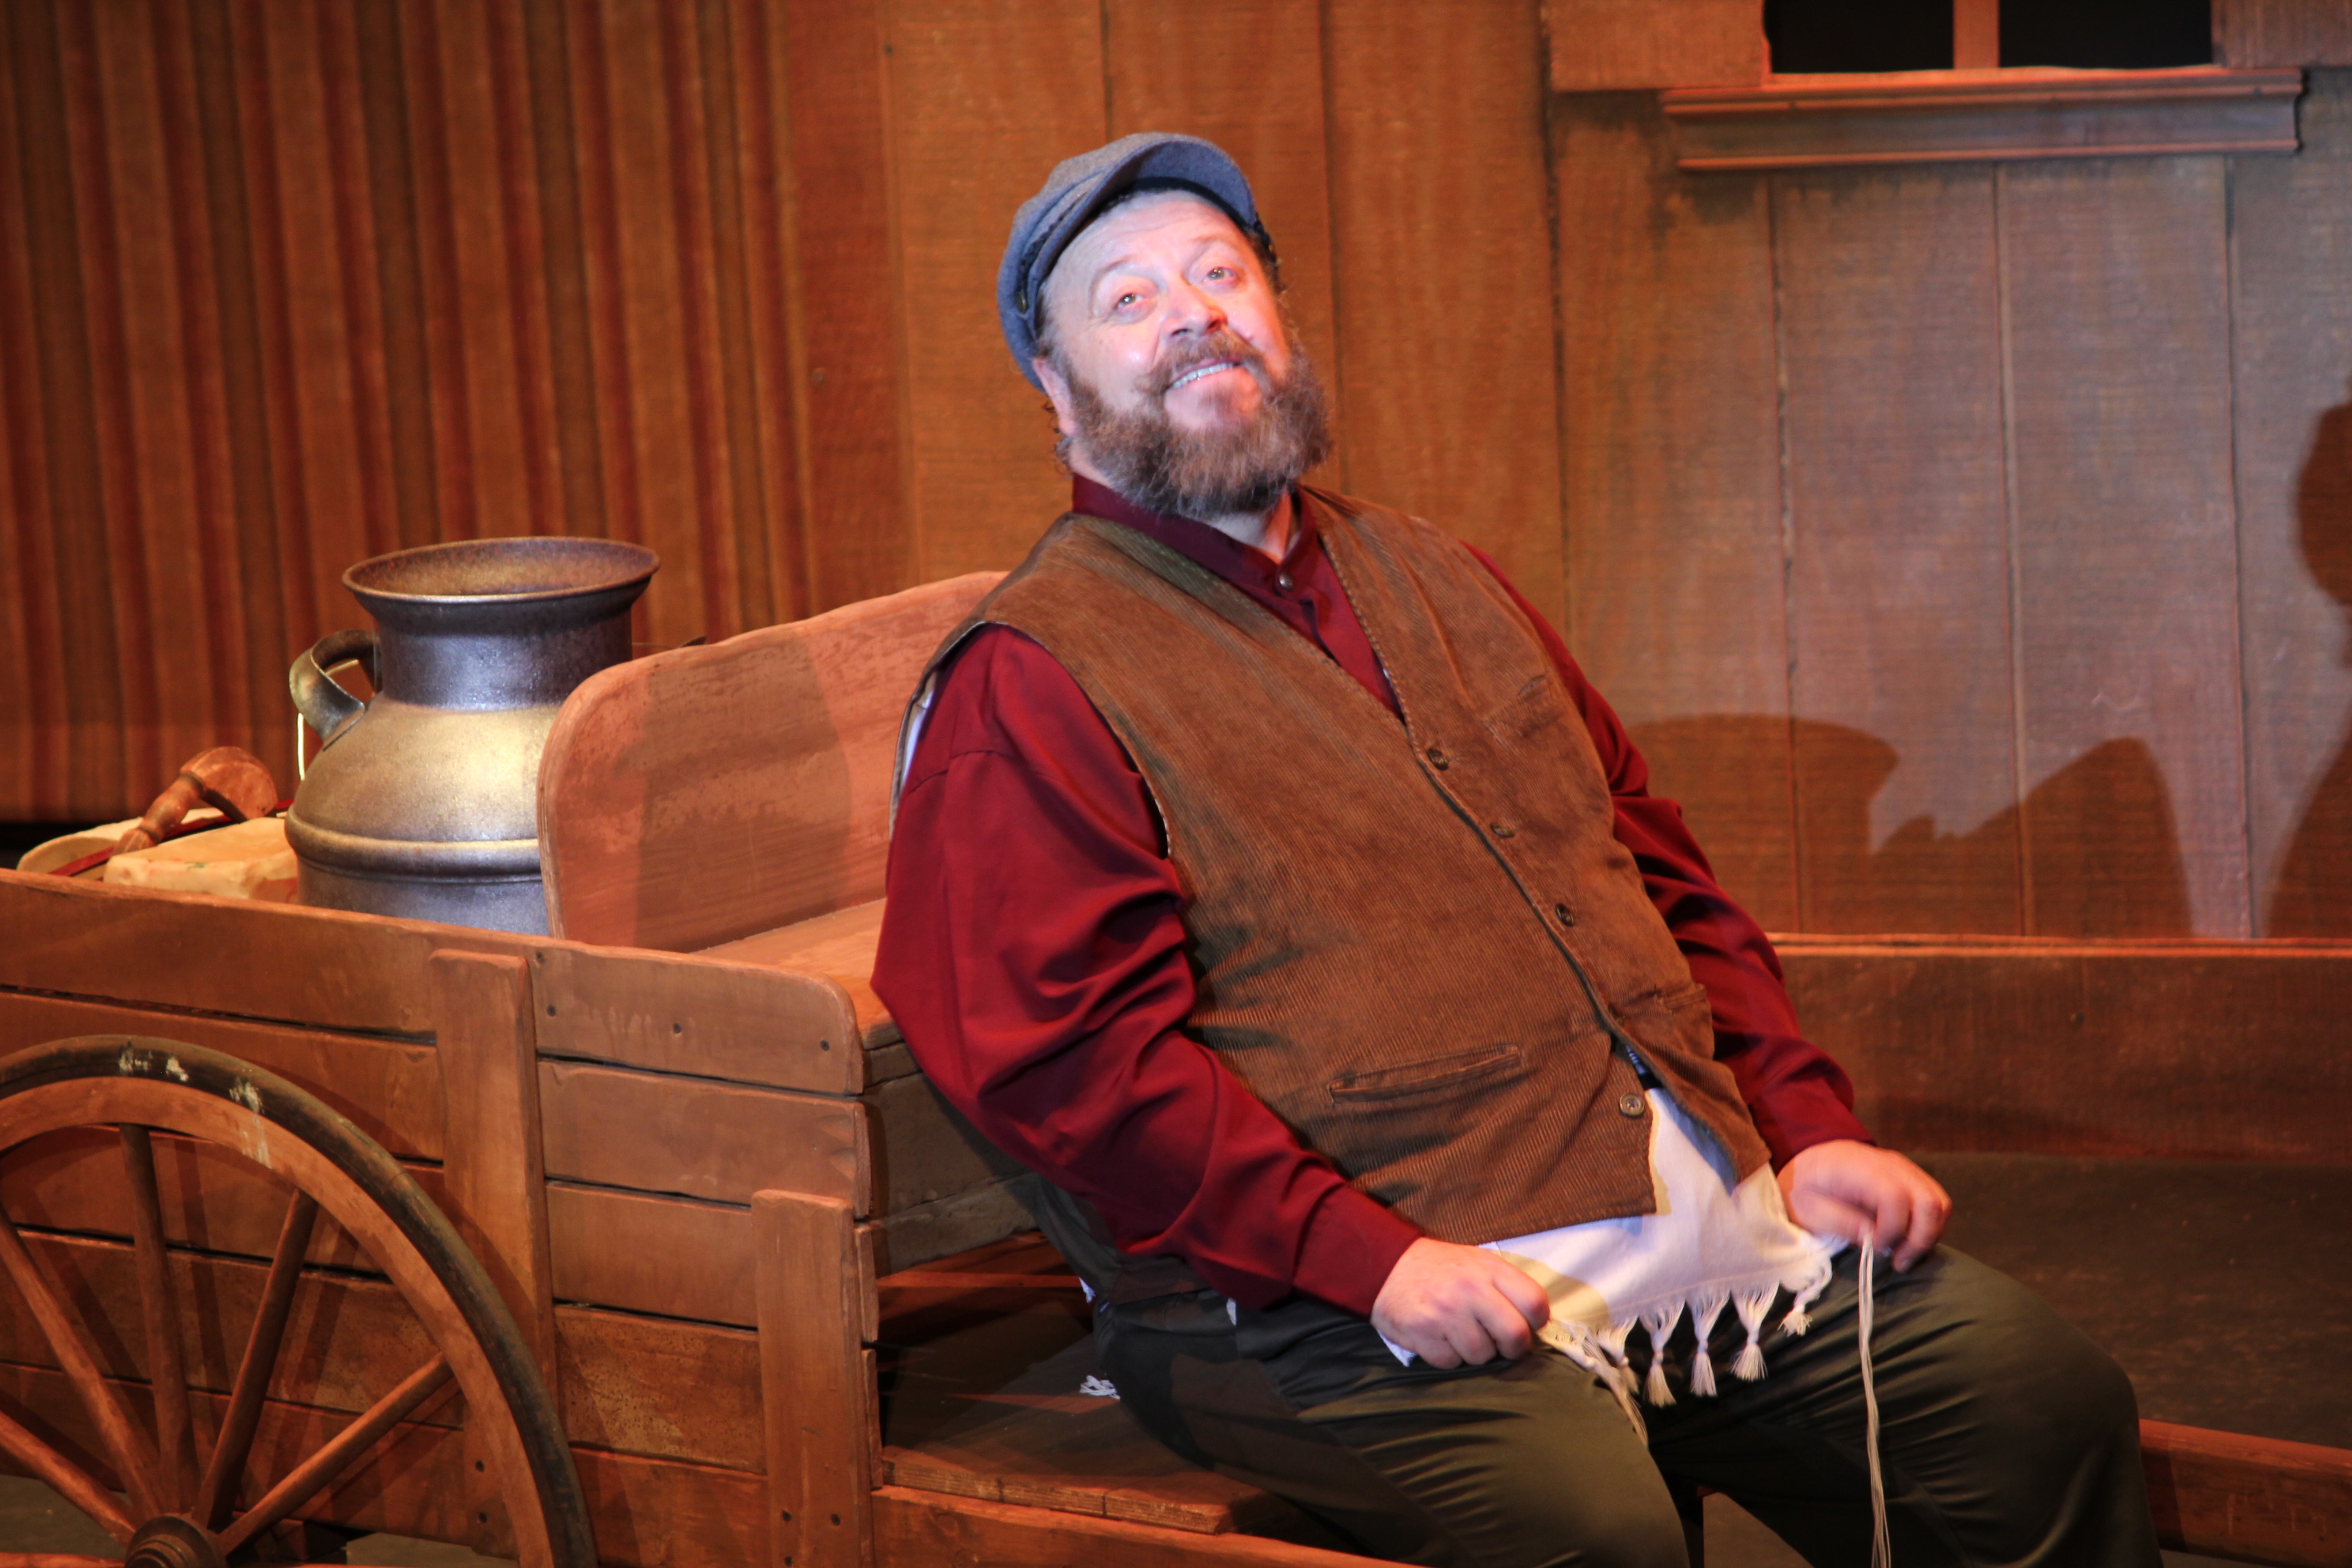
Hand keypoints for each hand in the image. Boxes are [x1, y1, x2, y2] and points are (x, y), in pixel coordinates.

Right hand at [1370, 1238, 1549, 1367]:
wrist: (1385, 1265)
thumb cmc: (1439, 1267)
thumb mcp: (1476, 1261)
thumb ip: (1506, 1285)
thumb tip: (1535, 1322)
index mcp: (1488, 1269)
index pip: (1535, 1303)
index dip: (1536, 1322)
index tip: (1526, 1325)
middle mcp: (1470, 1289)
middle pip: (1515, 1336)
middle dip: (1513, 1348)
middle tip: (1502, 1344)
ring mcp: (1446, 1313)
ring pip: (1482, 1355)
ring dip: (1475, 1352)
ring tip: (1461, 1334)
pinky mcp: (1423, 1333)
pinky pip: (1451, 1362)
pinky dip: (1448, 1356)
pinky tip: (1440, 1338)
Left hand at [1777, 1140, 1951, 1270]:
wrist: (1810, 1163)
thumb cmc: (1807, 1188)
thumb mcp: (1809, 1209)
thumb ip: (1842, 1222)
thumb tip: (1873, 1237)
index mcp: (1861, 1169)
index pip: (1896, 1198)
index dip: (1892, 1229)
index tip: (1875, 1248)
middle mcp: (1892, 1165)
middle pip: (1930, 1202)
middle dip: (1920, 1239)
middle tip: (1898, 1261)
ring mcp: (1906, 1170)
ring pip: (1940, 1203)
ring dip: (1928, 1235)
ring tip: (1902, 1254)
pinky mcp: (1913, 1179)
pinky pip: (1935, 1202)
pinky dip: (1928, 1226)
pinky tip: (1905, 1241)